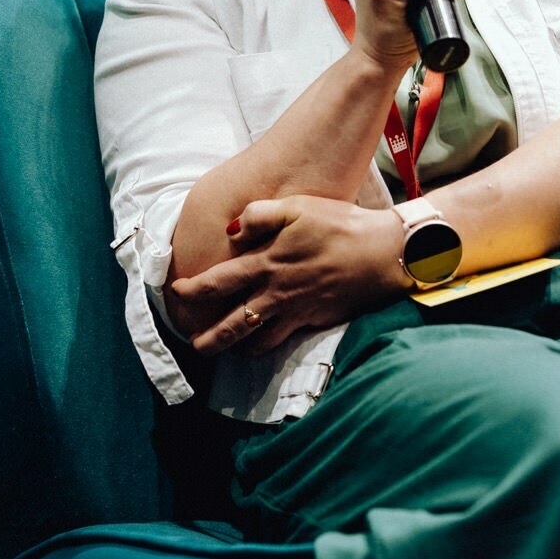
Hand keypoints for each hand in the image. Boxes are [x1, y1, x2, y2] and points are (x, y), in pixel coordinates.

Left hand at [167, 196, 410, 356]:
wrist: (382, 254)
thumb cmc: (340, 225)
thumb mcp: (298, 207)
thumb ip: (260, 215)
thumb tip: (231, 230)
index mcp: (266, 263)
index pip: (218, 282)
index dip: (193, 291)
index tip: (177, 293)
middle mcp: (276, 293)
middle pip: (231, 324)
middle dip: (207, 338)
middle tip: (193, 344)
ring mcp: (296, 311)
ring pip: (256, 341)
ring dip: (235, 348)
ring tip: (224, 352)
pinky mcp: (314, 321)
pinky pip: (282, 341)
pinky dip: (265, 347)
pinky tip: (261, 345)